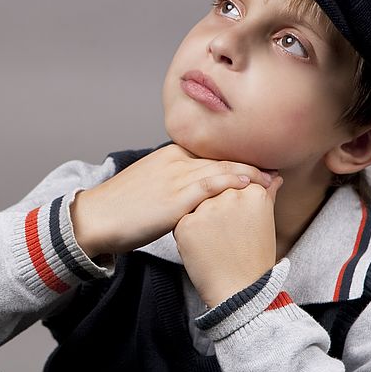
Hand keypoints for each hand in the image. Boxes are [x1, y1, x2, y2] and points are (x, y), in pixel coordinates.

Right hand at [70, 143, 274, 257]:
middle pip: (221, 157)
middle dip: (251, 163)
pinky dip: (234, 180)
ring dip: (251, 172)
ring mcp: (175, 177)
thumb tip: (189, 193)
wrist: (95, 219)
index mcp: (168, 156)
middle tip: (275, 170)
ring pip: (221, 168)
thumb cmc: (119, 209)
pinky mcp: (175, 197)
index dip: (236, 158)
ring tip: (273, 179)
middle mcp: (174, 161)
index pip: (210, 153)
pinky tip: (252, 183)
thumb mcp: (147, 186)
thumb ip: (171, 183)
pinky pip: (211, 184)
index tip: (258, 165)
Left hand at [173, 175, 283, 307]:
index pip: (234, 183)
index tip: (237, 222)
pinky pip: (182, 221)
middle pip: (214, 192)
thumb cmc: (254, 257)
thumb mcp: (265, 221)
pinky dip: (188, 234)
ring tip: (215, 242)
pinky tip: (203, 248)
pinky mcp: (186, 224)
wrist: (239, 290)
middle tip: (226, 235)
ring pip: (196, 204)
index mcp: (253, 192)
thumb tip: (274, 176)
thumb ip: (267, 193)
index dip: (232, 204)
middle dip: (216, 210)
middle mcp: (230, 195)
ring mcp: (207, 209)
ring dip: (201, 220)